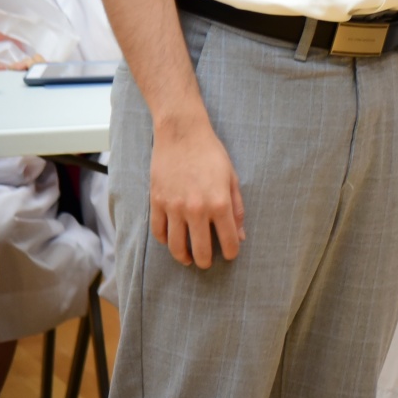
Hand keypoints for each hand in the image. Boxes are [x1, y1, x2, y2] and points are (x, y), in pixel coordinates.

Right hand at [149, 118, 243, 267]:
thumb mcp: (232, 178)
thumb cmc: (211, 154)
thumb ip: (237, 208)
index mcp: (219, 203)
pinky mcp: (157, 203)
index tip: (231, 254)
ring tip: (189, 259)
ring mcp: (174, 208)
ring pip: (176, 246)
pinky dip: (166, 241)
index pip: (228, 239)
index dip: (231, 251)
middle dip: (206, 260)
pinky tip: (173, 242)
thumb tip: (240, 234)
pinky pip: (159, 232)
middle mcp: (196, 209)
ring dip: (184, 257)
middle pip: (200, 249)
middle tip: (208, 262)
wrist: (182, 135)